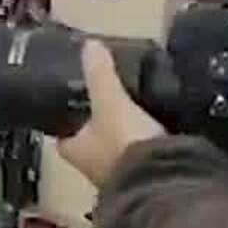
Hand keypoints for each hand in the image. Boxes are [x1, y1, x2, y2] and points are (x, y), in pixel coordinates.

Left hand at [57, 39, 166, 188]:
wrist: (165, 182)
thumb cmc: (124, 143)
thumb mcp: (110, 102)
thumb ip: (100, 75)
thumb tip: (90, 45)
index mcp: (74, 150)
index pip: (62, 134)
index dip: (64, 119)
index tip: (72, 101)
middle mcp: (93, 167)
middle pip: (91, 141)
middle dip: (100, 125)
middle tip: (111, 100)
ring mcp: (121, 176)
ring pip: (119, 149)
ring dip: (127, 135)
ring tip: (139, 109)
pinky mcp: (149, 179)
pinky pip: (145, 156)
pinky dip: (149, 143)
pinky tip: (161, 127)